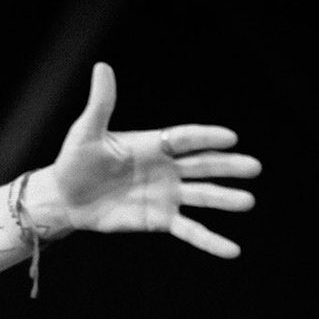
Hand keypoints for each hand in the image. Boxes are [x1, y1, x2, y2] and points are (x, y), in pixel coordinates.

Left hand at [32, 63, 261, 257]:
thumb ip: (101, 104)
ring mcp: (167, 195)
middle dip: (228, 167)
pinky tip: (232, 250)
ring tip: (248, 202)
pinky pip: (189, 230)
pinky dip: (210, 240)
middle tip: (255, 168)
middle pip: (203, 166)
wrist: (64, 199)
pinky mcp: (160, 220)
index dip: (207, 138)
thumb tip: (102, 67)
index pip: (186, 138)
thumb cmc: (74, 161)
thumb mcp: (86, 133)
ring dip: (224, 200)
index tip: (230, 138)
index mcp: (154, 144)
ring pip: (202, 197)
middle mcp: (167, 168)